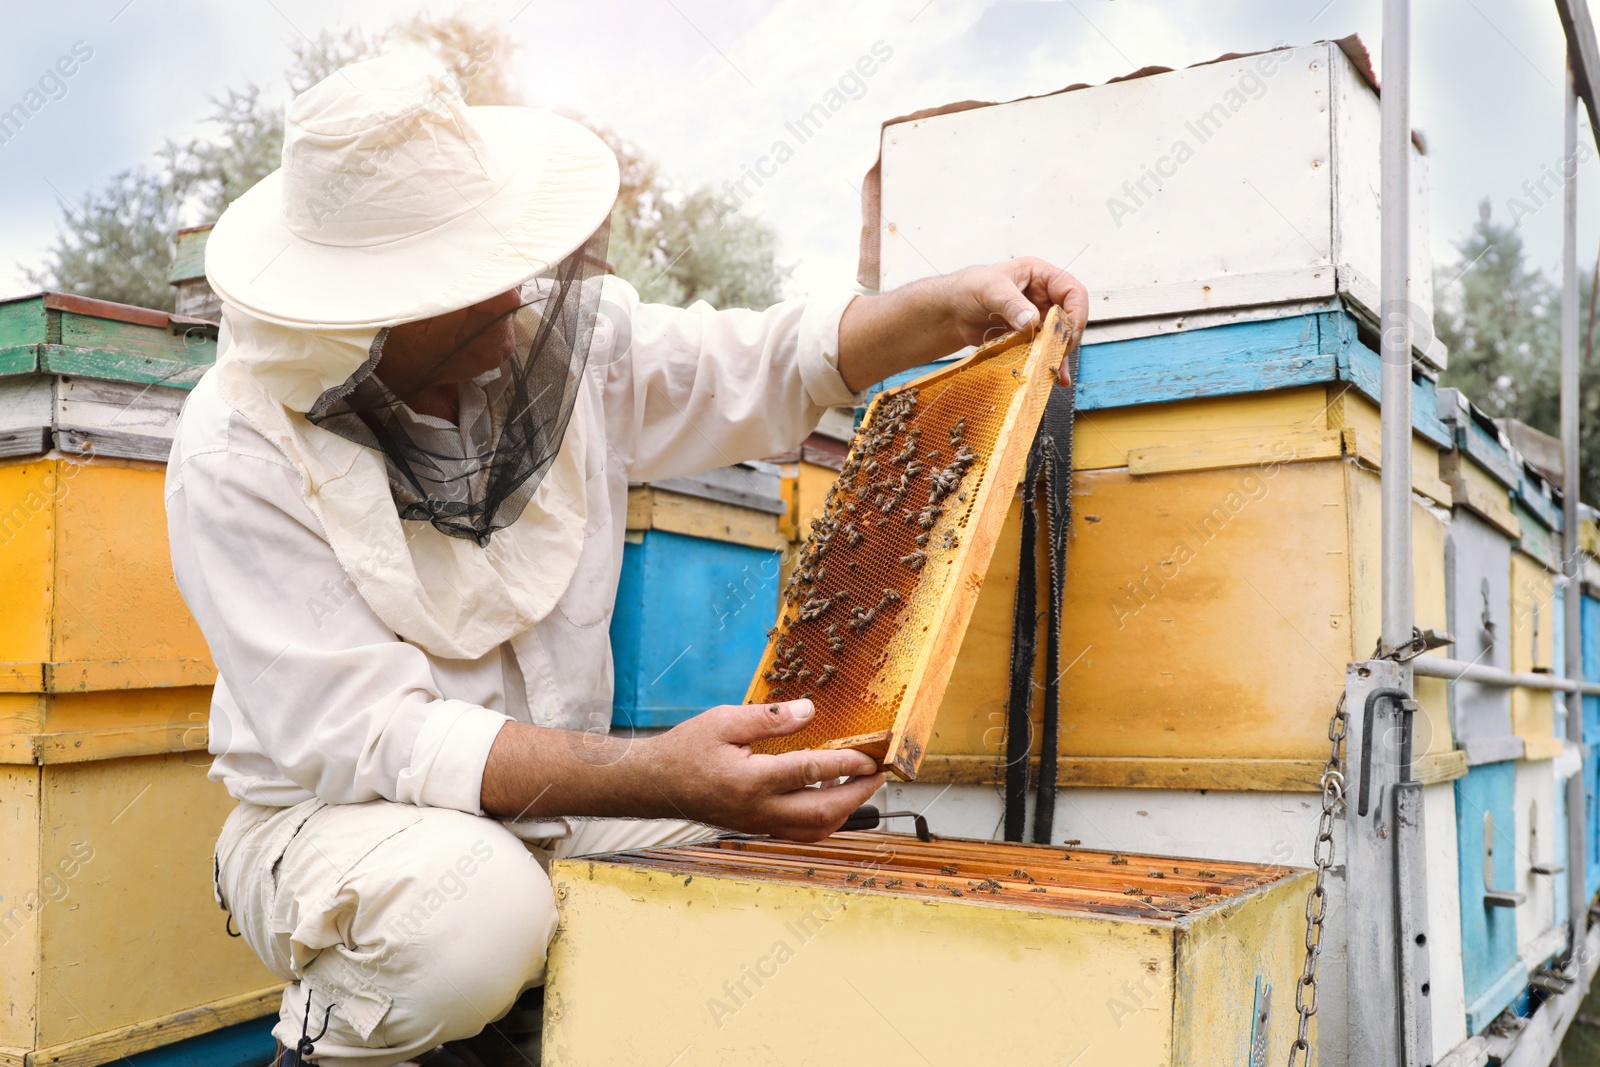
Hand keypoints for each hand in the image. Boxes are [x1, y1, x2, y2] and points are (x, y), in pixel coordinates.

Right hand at [643, 699, 883, 840]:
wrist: (655, 785)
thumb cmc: (686, 750)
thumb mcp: (723, 720)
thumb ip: (769, 718)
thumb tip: (809, 710)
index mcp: (750, 781)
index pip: (810, 772)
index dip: (845, 763)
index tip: (870, 756)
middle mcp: (758, 810)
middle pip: (822, 811)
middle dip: (857, 794)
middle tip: (878, 775)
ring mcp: (758, 824)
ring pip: (815, 829)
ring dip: (844, 809)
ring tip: (859, 784)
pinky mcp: (757, 828)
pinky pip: (800, 832)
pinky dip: (824, 818)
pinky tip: (829, 794)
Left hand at [945, 257, 1087, 382]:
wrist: (951, 312)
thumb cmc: (969, 289)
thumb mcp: (990, 289)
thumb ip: (1011, 304)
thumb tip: (1032, 321)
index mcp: (1040, 276)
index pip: (1072, 291)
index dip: (1076, 310)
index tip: (1068, 330)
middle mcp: (1043, 297)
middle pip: (1069, 317)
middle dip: (1067, 336)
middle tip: (1057, 352)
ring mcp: (1037, 318)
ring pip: (1059, 337)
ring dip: (1059, 354)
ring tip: (1055, 372)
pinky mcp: (1028, 338)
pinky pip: (1044, 350)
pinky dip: (1048, 363)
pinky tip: (1055, 376)